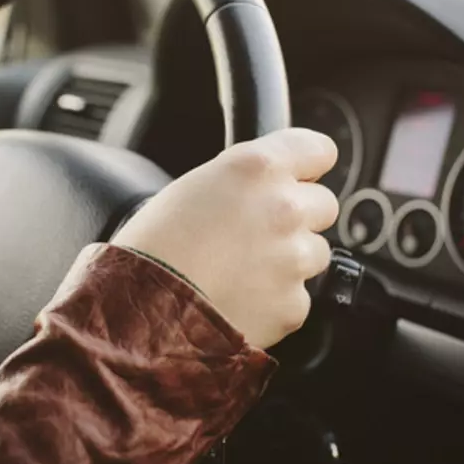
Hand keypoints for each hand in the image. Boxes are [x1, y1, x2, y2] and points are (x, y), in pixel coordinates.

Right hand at [112, 128, 338, 348]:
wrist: (140, 314)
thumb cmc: (151, 248)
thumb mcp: (192, 186)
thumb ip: (241, 180)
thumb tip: (264, 187)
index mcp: (256, 168)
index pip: (319, 149)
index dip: (307, 166)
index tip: (300, 176)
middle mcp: (284, 207)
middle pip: (323, 204)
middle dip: (298, 217)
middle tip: (256, 233)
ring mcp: (294, 258)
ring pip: (316, 252)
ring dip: (290, 260)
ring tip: (242, 271)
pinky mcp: (294, 304)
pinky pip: (299, 297)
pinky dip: (276, 301)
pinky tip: (240, 299)